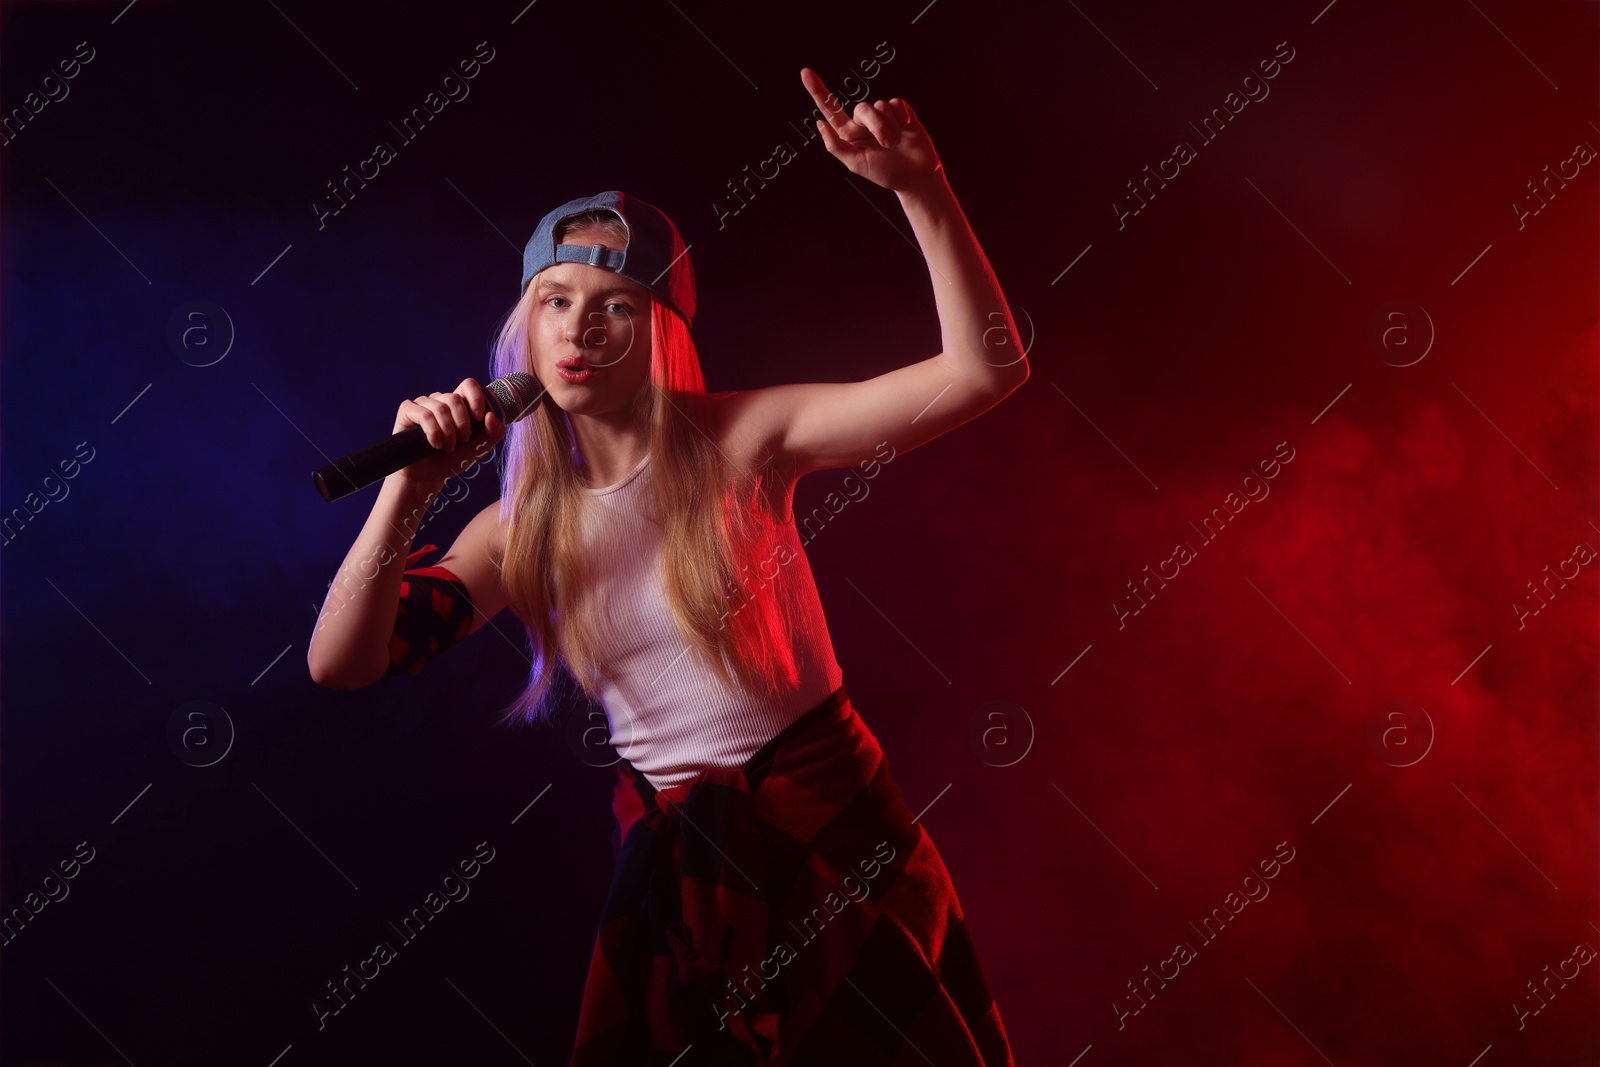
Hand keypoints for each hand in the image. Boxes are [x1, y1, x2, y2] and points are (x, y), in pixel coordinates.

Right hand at [390, 377, 505, 490]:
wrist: (428, 477)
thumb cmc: (452, 460)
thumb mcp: (479, 448)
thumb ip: (493, 433)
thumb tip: (491, 415)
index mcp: (458, 405)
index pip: (468, 385)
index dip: (476, 398)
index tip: (479, 418)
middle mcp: (440, 400)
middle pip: (454, 398)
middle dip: (462, 424)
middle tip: (462, 442)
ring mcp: (423, 404)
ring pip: (440, 407)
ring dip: (448, 432)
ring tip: (447, 447)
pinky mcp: (407, 410)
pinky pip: (424, 414)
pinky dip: (433, 432)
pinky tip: (434, 444)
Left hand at [800, 66, 942, 192]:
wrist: (916, 175)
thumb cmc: (886, 173)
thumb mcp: (857, 164)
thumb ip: (836, 145)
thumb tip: (819, 123)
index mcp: (849, 134)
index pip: (830, 109)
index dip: (817, 90)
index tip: (804, 73)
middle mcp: (863, 122)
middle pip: (862, 107)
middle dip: (877, 126)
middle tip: (888, 145)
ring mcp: (882, 115)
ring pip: (880, 105)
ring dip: (890, 126)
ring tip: (897, 142)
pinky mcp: (900, 111)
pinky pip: (896, 103)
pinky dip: (902, 117)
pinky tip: (906, 128)